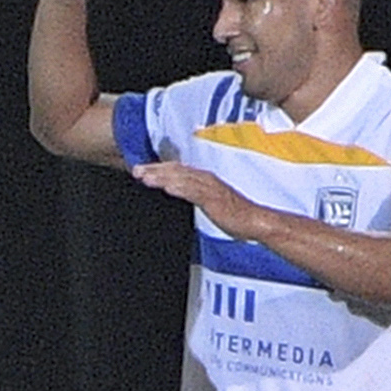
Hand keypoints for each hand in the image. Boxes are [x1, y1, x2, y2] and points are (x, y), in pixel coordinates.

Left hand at [131, 160, 262, 237]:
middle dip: (155, 170)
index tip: (141, 171)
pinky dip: (181, 188)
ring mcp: (210, 188)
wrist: (254, 221)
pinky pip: (195, 192)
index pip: (177, 170)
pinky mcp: (214, 199)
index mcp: (203, 179)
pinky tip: (169, 188)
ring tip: (145, 177)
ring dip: (163, 177)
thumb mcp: (209, 202)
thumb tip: (179, 193)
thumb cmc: (234, 214)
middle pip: (176, 171)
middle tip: (136, 170)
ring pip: (182, 179)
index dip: (158, 169)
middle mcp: (205, 179)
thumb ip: (194, 196)